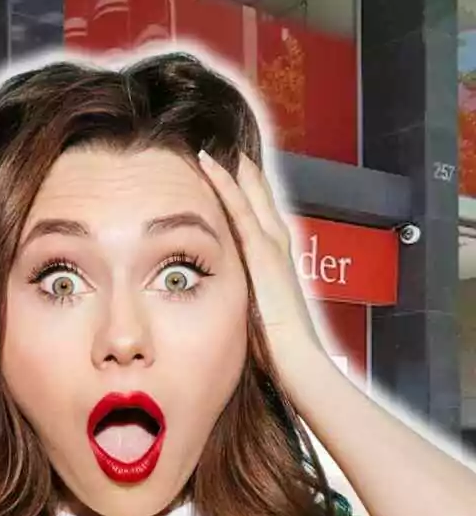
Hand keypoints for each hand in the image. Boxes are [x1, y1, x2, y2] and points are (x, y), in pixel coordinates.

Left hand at [196, 150, 324, 375]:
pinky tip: (214, 167)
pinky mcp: (263, 256)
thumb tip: (223, 314)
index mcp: (275, 268)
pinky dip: (228, 187)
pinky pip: (242, 212)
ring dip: (236, 174)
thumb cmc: (280, 354)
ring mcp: (273, 251)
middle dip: (247, 179)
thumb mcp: (258, 322)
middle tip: (230, 153)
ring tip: (219, 151)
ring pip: (252, 201)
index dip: (248, 201)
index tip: (231, 181)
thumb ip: (246, 309)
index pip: (259, 225)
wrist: (301, 364)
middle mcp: (278, 252)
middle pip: (261, 205)